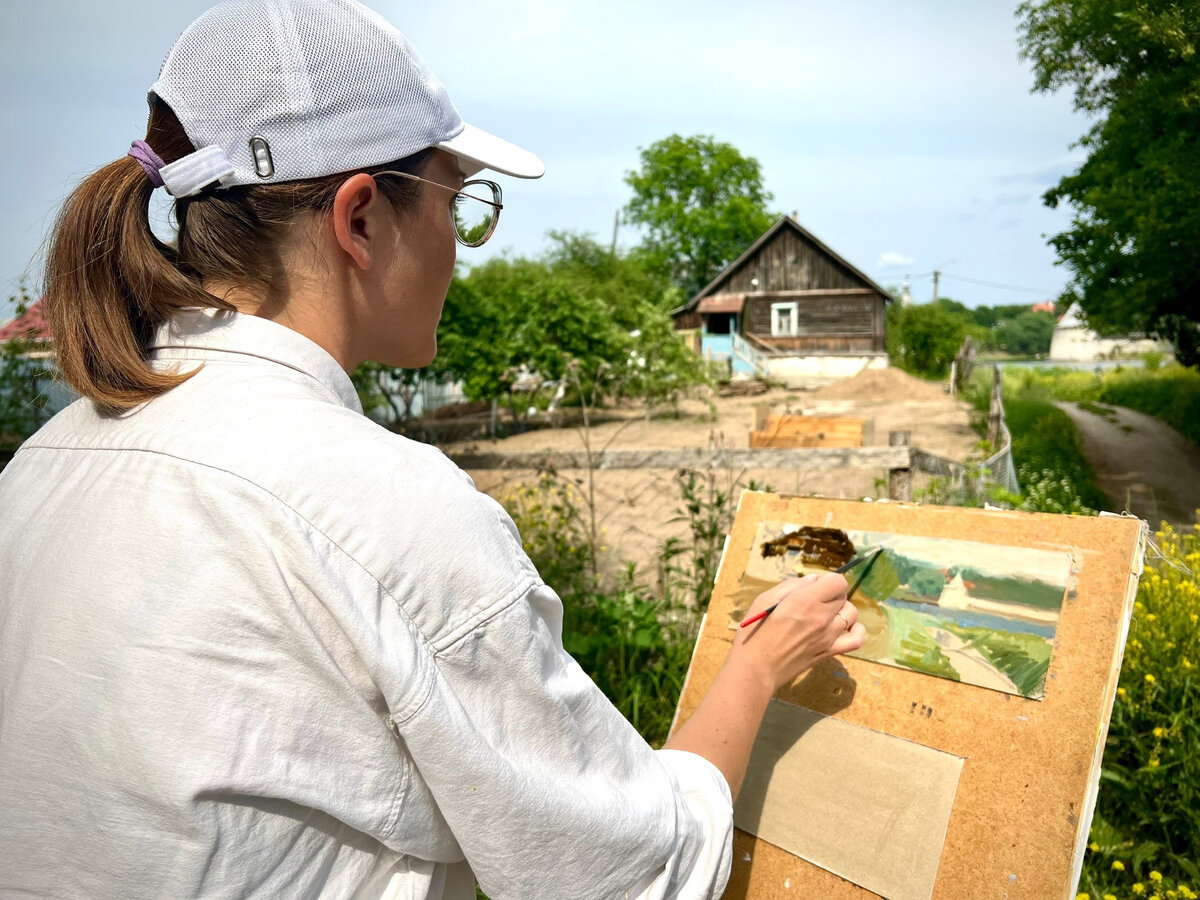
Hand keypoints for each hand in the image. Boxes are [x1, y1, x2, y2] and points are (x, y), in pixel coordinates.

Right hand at [731, 573, 866, 692]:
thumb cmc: (755, 632)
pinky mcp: (829, 652)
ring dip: (841, 609)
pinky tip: (847, 627)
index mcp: (805, 601)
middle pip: (843, 595)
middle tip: (813, 599)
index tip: (814, 586)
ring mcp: (828, 637)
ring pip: (851, 613)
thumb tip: (813, 581)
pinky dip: (857, 631)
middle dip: (830, 592)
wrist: (756, 668)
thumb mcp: (765, 599)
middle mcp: (822, 618)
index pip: (837, 581)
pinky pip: (856, 640)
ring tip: (825, 612)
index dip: (827, 580)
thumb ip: (791, 586)